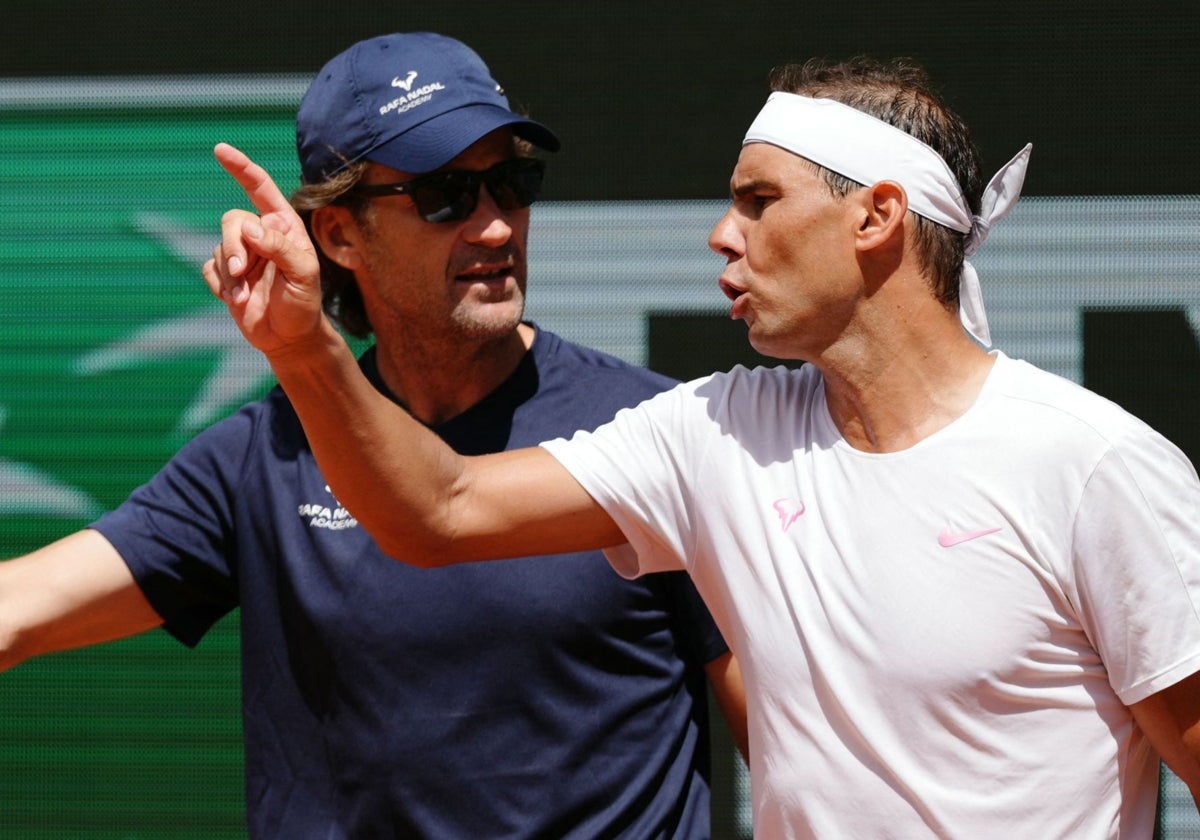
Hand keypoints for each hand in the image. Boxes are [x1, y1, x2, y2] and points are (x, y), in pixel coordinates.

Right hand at [202, 143, 325, 355]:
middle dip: (233, 246)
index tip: (220, 150)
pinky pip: (209, 269)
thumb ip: (280, 248)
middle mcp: (260, 235)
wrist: (289, 338)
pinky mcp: (226, 275)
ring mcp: (241, 255)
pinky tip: (237, 301)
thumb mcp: (303, 275)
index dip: (241, 168)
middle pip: (231, 221)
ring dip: (230, 275)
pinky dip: (220, 286)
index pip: (260, 189)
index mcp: (283, 227)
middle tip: (242, 272)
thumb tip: (248, 227)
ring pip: (218, 247)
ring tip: (245, 297)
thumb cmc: (304, 304)